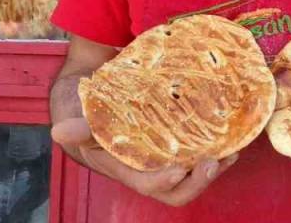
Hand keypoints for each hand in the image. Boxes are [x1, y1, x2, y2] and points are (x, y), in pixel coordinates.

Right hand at [51, 117, 237, 206]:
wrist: (89, 99)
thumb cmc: (83, 111)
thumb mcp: (78, 117)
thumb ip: (76, 126)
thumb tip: (60, 133)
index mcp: (122, 168)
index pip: (145, 184)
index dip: (163, 180)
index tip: (179, 169)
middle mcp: (145, 169)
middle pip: (174, 190)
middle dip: (196, 182)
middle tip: (212, 162)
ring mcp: (161, 160)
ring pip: (190, 177)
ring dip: (211, 170)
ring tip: (229, 153)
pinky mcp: (173, 147)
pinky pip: (196, 158)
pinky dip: (214, 153)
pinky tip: (230, 141)